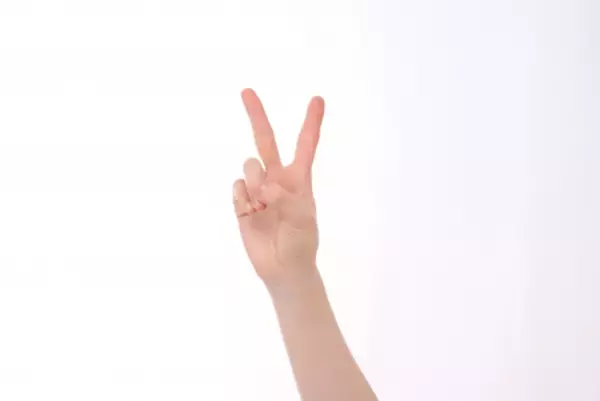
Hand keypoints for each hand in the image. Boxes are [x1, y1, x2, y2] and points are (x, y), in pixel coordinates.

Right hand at [232, 88, 324, 284]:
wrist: (282, 268)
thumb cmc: (301, 242)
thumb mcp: (303, 218)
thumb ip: (286, 196)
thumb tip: (265, 185)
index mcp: (298, 179)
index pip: (305, 145)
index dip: (311, 123)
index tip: (318, 99)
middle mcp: (276, 179)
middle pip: (265, 141)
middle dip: (257, 116)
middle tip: (246, 90)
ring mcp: (257, 190)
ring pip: (248, 167)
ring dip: (255, 182)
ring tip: (263, 206)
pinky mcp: (242, 204)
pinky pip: (237, 189)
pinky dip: (243, 200)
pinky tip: (251, 214)